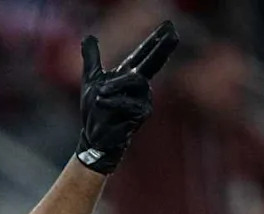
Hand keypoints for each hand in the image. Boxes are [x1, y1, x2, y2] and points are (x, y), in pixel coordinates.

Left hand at [76, 20, 179, 174]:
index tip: (169, 26)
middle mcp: (141, 85)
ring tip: (99, 93)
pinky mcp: (142, 113)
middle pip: (154, 62)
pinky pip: (128, 101)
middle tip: (174, 34)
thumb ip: (92, 58)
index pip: (144, 53)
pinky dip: (112, 102)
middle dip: (163, 48)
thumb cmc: (94, 110)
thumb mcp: (91, 80)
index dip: (156, 40)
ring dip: (114, 86)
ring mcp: (144, 99)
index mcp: (130, 75)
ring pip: (135, 81)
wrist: (94, 135)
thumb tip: (89, 37)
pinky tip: (101, 103)